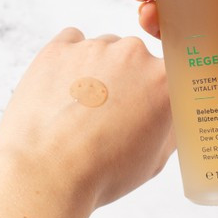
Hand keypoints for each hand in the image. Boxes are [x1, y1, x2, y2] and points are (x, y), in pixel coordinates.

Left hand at [0, 28, 173, 217]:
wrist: (45, 176)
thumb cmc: (102, 173)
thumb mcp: (156, 159)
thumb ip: (172, 127)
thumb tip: (172, 113)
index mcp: (162, 79)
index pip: (168, 70)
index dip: (157, 88)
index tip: (146, 101)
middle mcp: (134, 54)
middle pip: (136, 57)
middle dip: (127, 78)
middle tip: (111, 110)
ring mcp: (95, 47)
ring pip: (104, 49)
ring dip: (98, 68)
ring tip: (80, 106)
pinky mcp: (59, 48)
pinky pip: (72, 42)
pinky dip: (70, 58)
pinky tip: (63, 87)